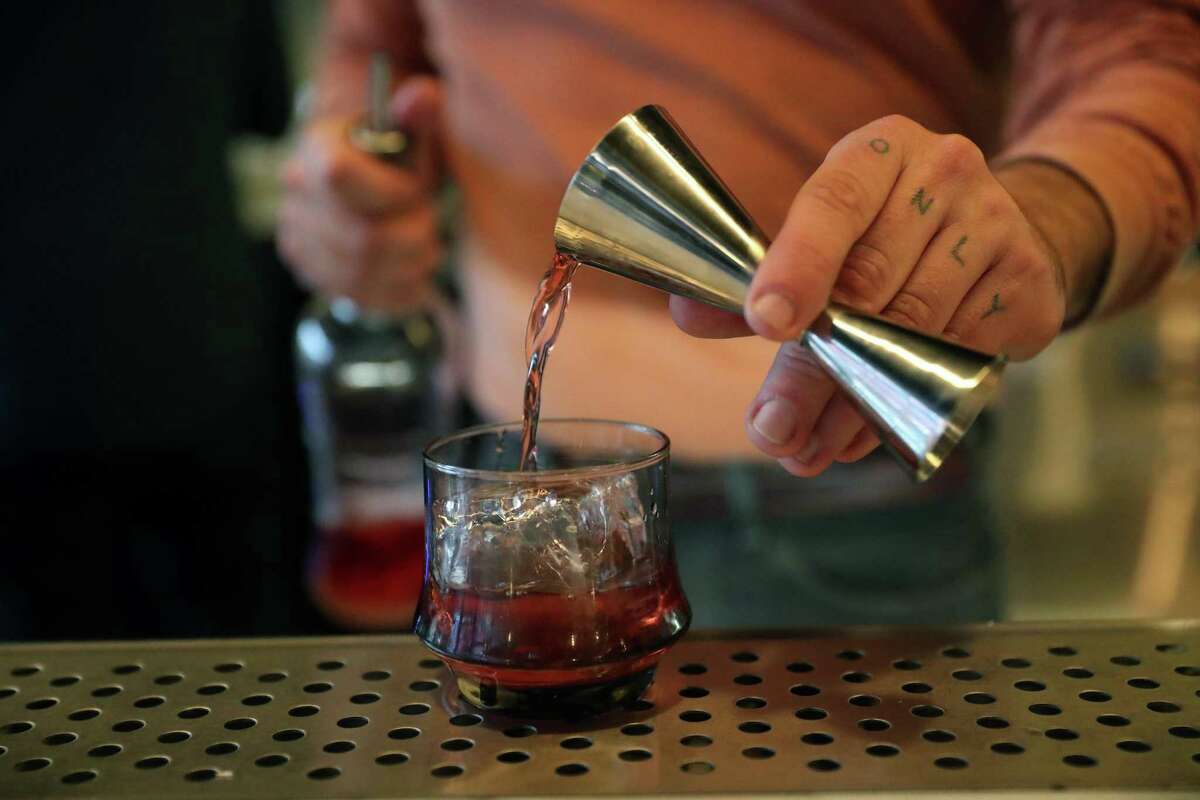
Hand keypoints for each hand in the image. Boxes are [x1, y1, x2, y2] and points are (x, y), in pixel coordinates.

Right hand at [278, 76, 443, 311]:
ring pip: (361, 273)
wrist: (375, 190)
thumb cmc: (400, 163)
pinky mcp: (310, 272)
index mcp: (318, 148)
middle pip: (361, 237)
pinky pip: (357, 297)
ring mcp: (298, 237)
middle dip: (413, 239)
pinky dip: (396, 292)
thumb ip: (420, 115)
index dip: (392, 192)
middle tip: (431, 229)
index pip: (339, 176)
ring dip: (409, 268)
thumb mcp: (414, 135)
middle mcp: (297, 194)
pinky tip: (412, 275)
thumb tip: (424, 97)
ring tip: (426, 251)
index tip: (419, 192)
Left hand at [672, 115, 1109, 475]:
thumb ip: (755, 275)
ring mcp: (996, 229)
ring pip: (912, 339)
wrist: (1000, 228)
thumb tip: (691, 314)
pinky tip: (865, 432)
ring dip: (853, 405)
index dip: (797, 265)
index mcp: (879, 151)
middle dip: (811, 372)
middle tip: (770, 430)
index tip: (764, 323)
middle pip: (868, 290)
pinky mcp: (1028, 286)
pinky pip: (958, 363)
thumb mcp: (821, 233)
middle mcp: (944, 176)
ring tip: (807, 447)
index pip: (833, 202)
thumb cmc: (884, 232)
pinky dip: (903, 408)